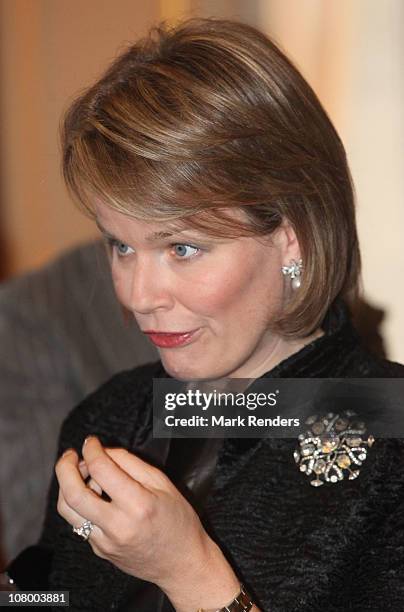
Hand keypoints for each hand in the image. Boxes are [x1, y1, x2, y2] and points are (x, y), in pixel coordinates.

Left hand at [55, 436, 239, 608]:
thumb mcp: (163, 483)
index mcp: (138, 505)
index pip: (101, 470)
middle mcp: (117, 526)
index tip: (91, 441)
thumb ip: (131, 463)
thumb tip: (104, 451)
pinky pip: (79, 522)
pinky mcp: (99, 550)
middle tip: (71, 454)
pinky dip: (80, 502)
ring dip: (67, 485)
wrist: (182, 564)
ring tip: (84, 474)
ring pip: (67, 510)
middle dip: (65, 467)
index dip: (91, 449)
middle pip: (73, 493)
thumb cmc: (179, 520)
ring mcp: (105, 542)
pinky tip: (96, 495)